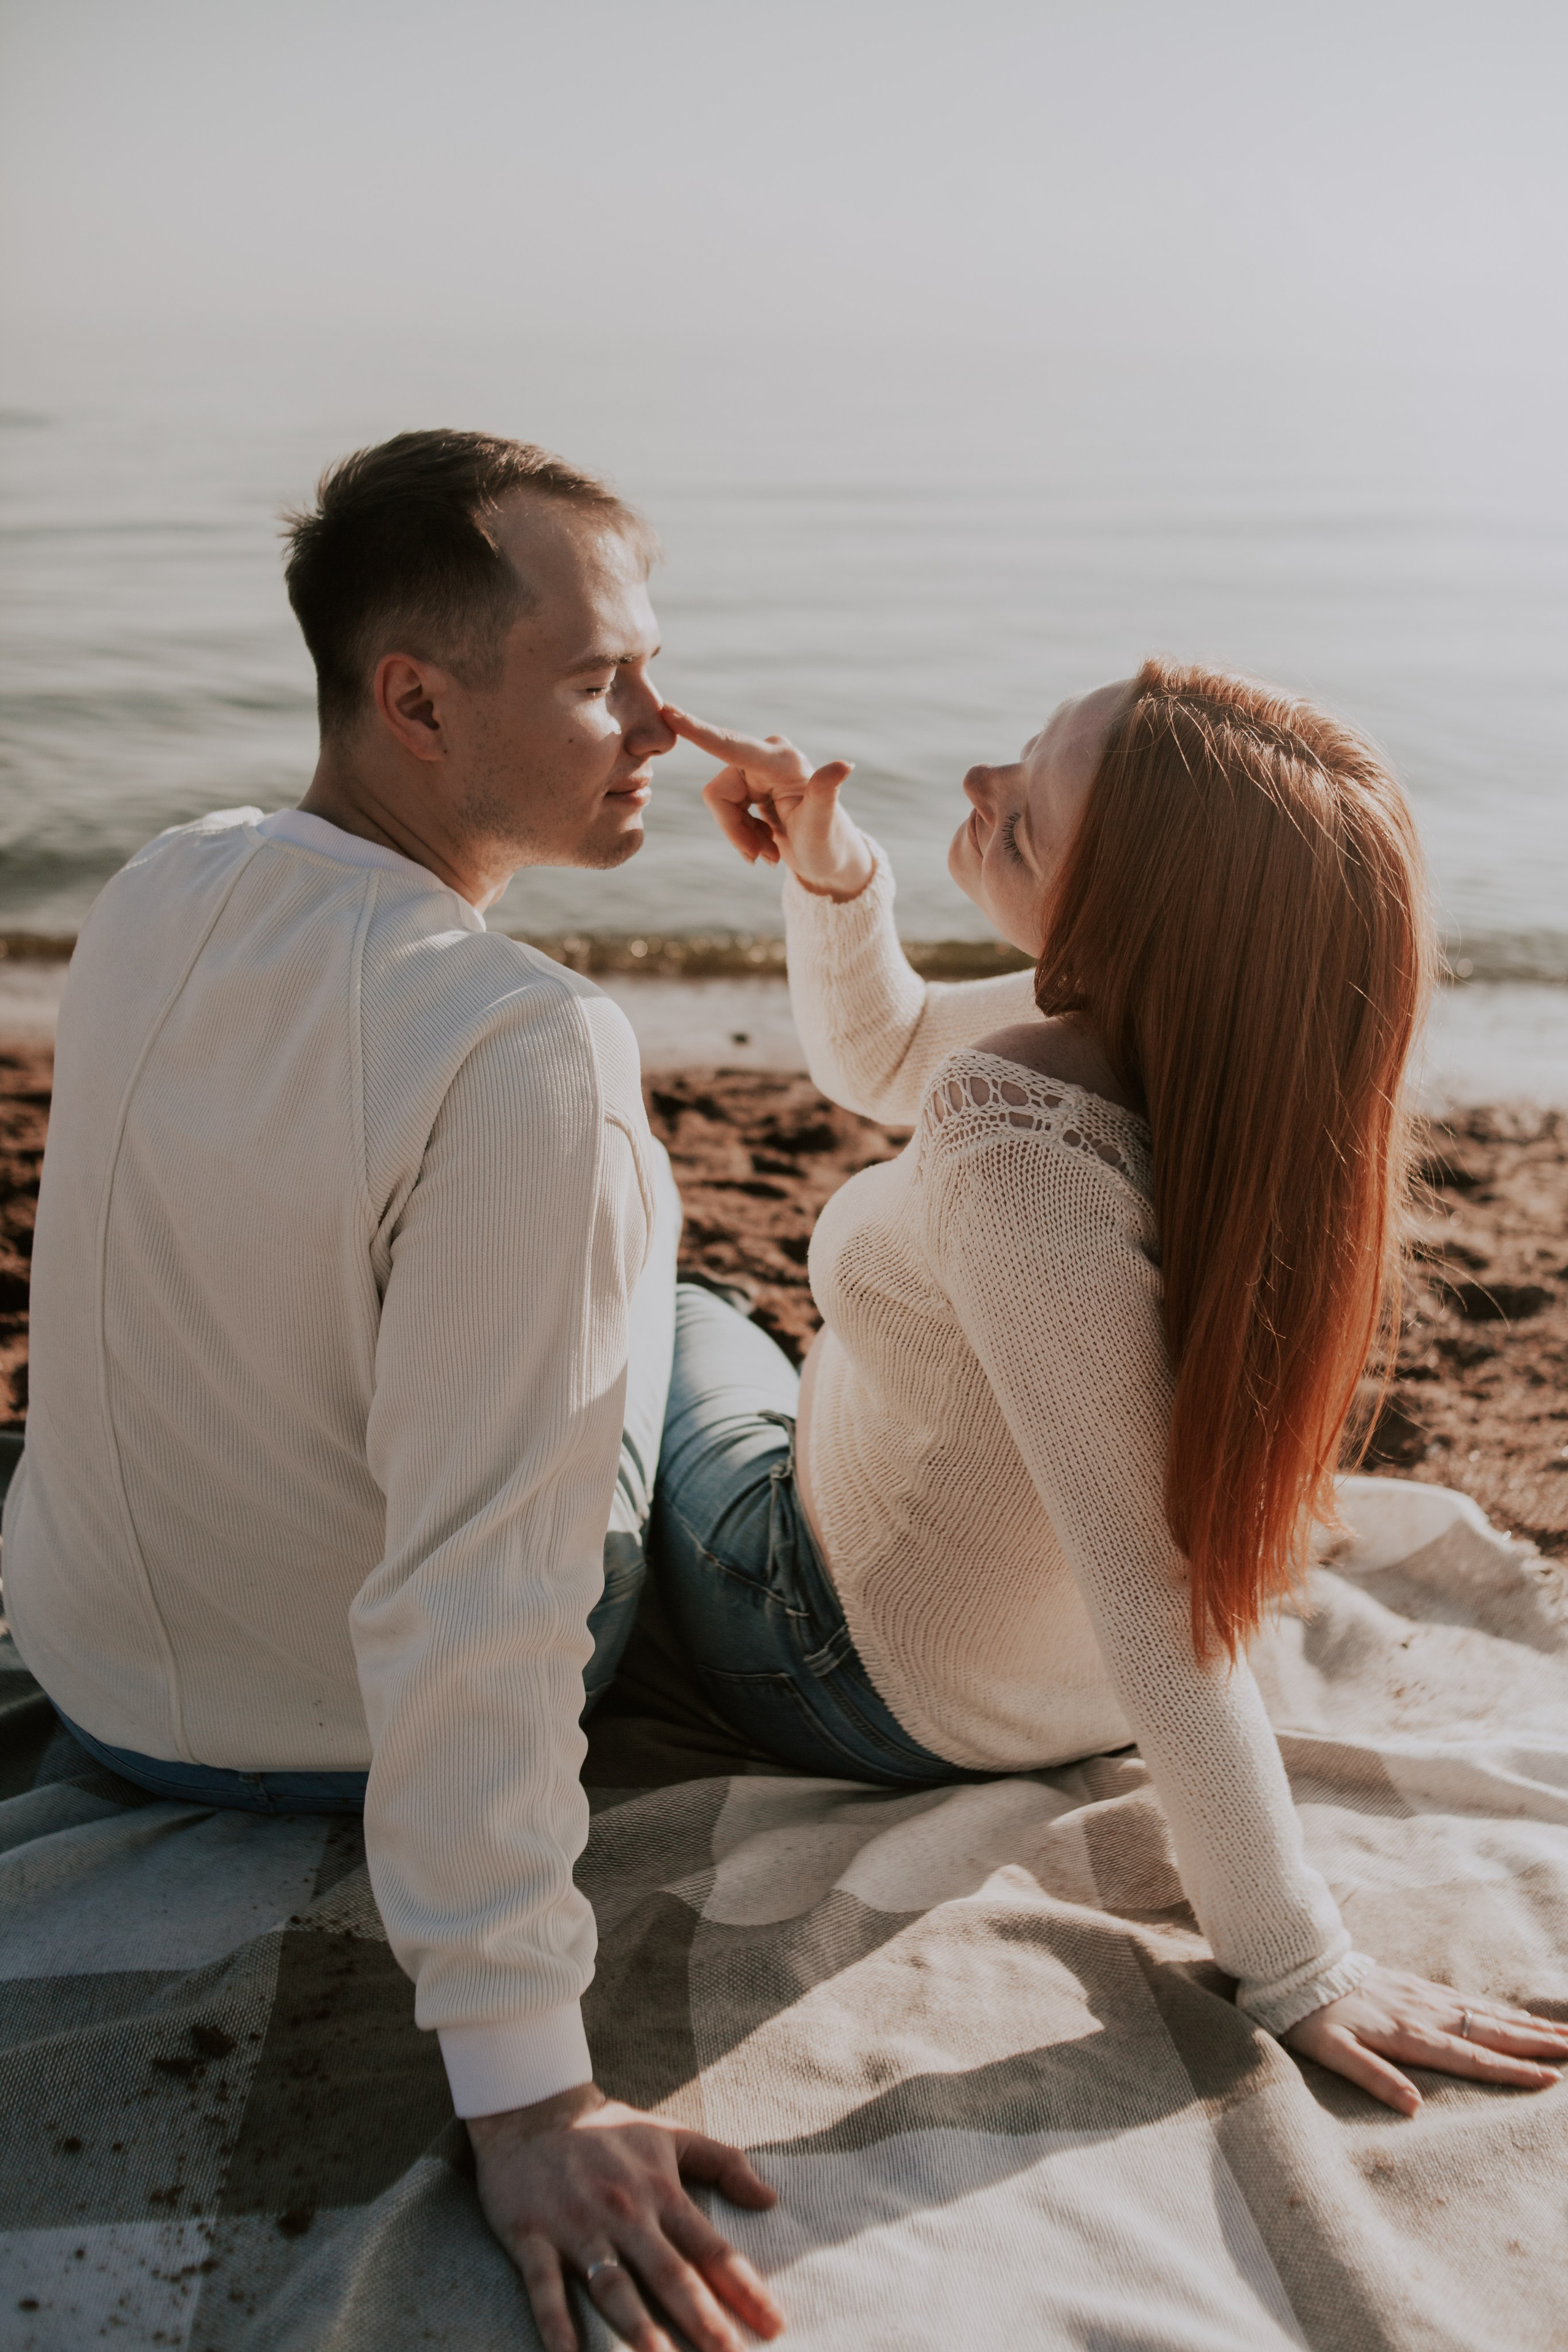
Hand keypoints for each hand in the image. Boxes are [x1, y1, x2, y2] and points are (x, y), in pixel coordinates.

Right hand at [469, 2081, 784, 2351]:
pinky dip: (556, 2324)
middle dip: (701, 2318)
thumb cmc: (607, 2130)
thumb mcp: (670, 2135)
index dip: (744, 2286)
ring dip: (637, 2327)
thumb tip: (770, 2198)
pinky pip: (544, 2287)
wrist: (530, 2111)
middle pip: (668, 2273)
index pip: (709, 2246)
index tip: (775, 2323)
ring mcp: (577, 2226)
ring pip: (612, 2286)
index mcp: (659, 2191)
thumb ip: (723, 2162)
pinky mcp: (532, 2236)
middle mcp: (624, 2213)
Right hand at [664, 704, 872, 900]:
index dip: (698, 731)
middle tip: (763, 858)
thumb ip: (826, 793)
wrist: (828, 859)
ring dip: (741, 836)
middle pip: (719, 793)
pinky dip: (741, 834)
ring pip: (719, 804)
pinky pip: (724, 809)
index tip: (667, 711)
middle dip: (735, 830)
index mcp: (781, 760)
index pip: (730, 746)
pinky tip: (766, 843)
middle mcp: (767, 756)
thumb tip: (845, 766)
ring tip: (770, 853)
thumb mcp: (824, 824)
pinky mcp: (749, 783)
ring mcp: (756, 769)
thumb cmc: (829, 843)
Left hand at [1284, 1965, 1567, 2113]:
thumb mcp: (1333, 2054)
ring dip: (1520, 2023)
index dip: (1510, 2070)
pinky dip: (1494, 2007)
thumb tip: (1413, 2109)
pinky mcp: (1413, 1984)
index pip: (1471, 2059)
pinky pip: (1464, 1998)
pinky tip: (1507, 2012)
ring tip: (1556, 2031)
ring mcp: (1421, 1997)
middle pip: (1488, 2031)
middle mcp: (1423, 2014)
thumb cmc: (1311, 2018)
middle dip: (1533, 2042)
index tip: (1549, 2079)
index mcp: (1409, 2036)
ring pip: (1482, 2012)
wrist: (1296, 1966)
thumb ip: (1374, 2079)